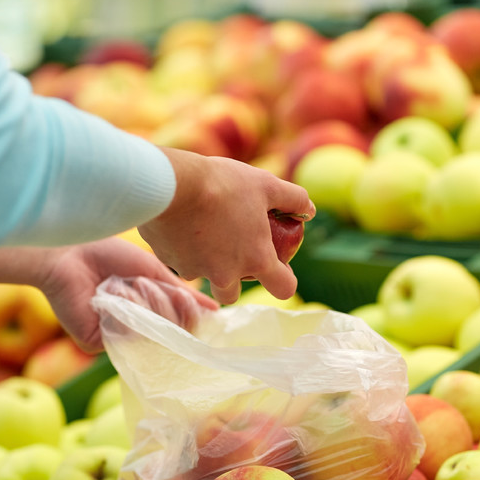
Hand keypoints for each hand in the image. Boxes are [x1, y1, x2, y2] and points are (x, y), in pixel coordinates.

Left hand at [37, 237, 217, 352]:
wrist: (68, 250)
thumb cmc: (107, 254)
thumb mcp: (154, 271)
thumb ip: (183, 293)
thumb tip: (216, 309)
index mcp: (148, 313)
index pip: (182, 323)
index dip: (189, 312)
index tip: (188, 297)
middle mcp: (134, 329)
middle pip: (172, 330)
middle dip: (165, 302)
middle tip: (145, 282)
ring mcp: (116, 338)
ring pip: (153, 333)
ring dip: (144, 302)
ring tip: (123, 283)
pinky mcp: (96, 343)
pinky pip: (128, 334)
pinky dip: (125, 308)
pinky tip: (109, 293)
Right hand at [137, 148, 315, 304]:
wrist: (170, 184)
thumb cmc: (224, 183)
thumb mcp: (266, 184)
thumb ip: (294, 199)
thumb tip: (309, 210)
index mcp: (256, 259)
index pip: (283, 289)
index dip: (285, 280)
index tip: (280, 267)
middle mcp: (226, 274)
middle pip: (232, 295)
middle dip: (235, 280)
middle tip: (233, 251)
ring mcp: (196, 271)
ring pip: (205, 276)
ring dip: (208, 263)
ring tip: (205, 232)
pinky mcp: (170, 262)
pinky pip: (182, 261)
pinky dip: (185, 248)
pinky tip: (183, 223)